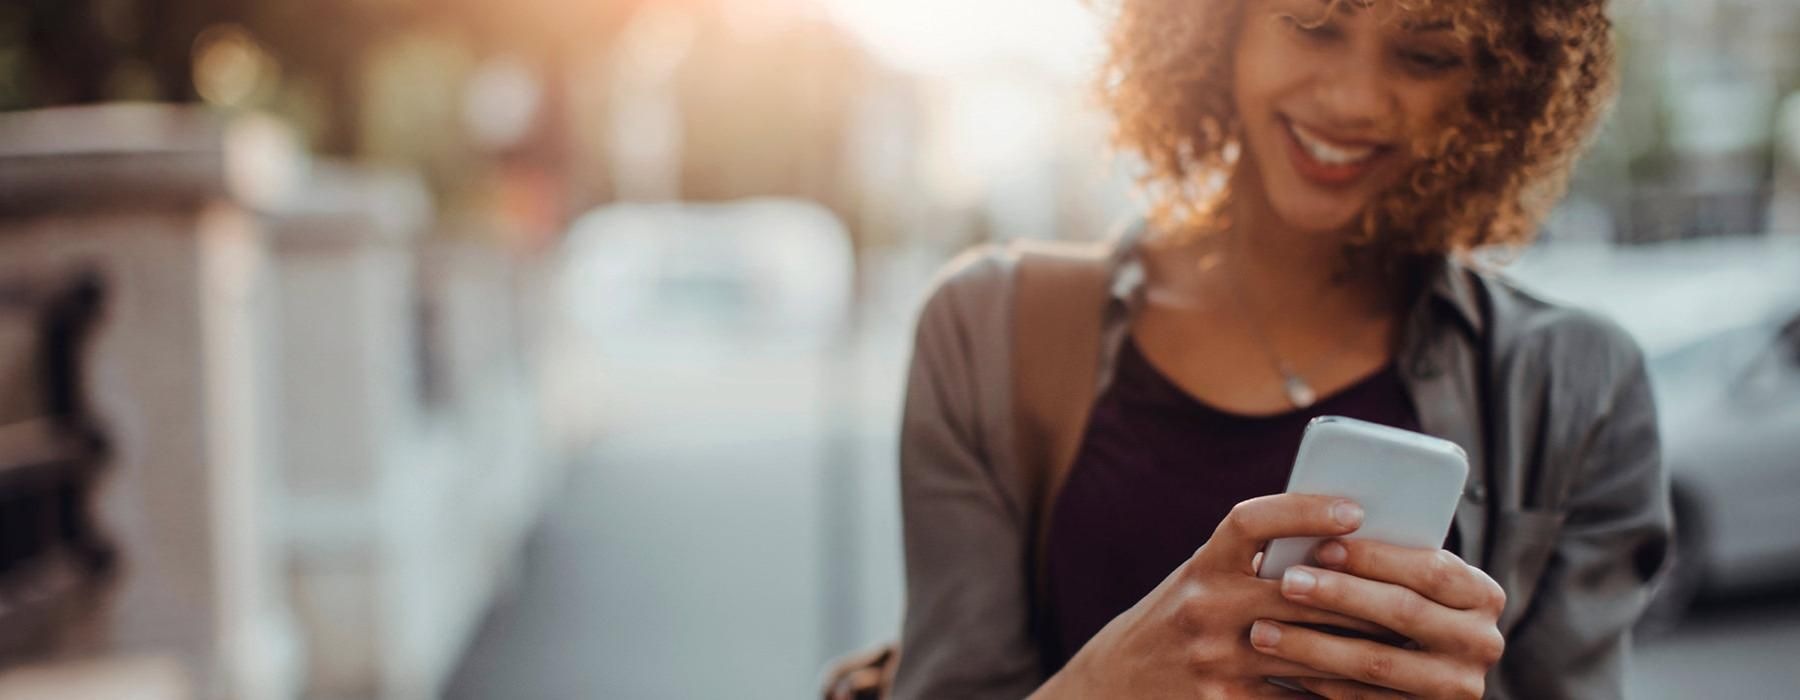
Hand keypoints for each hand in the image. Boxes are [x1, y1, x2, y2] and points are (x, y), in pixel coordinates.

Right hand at [1034, 494, 1384, 698]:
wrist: (1116, 682)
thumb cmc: (1177, 620)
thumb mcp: (1202, 579)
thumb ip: (1254, 564)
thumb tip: (1341, 546)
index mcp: (1202, 564)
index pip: (1253, 521)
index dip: (1304, 509)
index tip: (1354, 508)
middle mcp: (1204, 606)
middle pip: (1302, 593)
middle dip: (1363, 594)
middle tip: (1415, 591)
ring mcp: (1214, 659)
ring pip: (1311, 651)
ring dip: (1364, 648)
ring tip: (1408, 642)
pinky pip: (1299, 699)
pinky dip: (1339, 695)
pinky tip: (1372, 690)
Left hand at [1248, 539, 1506, 698]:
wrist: (1424, 679)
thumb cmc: (1401, 608)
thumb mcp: (1410, 583)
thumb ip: (1386, 562)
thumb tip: (1322, 530)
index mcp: (1482, 595)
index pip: (1430, 568)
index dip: (1375, 557)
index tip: (1322, 547)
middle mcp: (1482, 642)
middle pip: (1403, 611)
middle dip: (1339, 595)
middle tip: (1287, 583)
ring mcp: (1457, 686)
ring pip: (1377, 662)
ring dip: (1314, 645)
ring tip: (1264, 631)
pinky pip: (1365, 699)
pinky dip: (1321, 682)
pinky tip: (1284, 668)